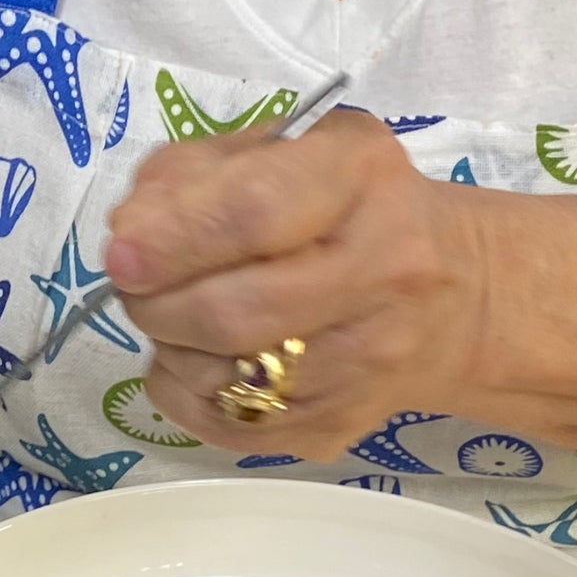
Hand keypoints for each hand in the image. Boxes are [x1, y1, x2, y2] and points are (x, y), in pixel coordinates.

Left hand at [101, 109, 483, 458]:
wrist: (455, 292)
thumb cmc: (344, 205)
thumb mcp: (278, 151)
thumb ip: (190, 174)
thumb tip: (130, 235)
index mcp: (361, 177)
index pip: (254, 214)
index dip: (173, 241)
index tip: (121, 255)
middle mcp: (383, 268)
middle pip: (234, 312)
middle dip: (155, 303)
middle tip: (134, 287)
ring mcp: (371, 359)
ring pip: (224, 379)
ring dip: (168, 349)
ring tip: (174, 317)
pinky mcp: (345, 423)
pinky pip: (229, 425)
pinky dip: (185, 395)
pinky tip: (197, 360)